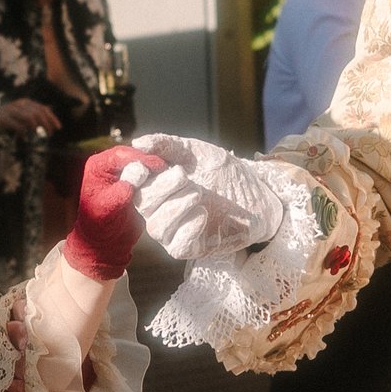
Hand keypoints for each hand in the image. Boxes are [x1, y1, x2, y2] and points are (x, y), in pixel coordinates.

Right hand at [0, 97, 62, 140]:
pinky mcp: (3, 119)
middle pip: (38, 112)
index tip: (58, 128)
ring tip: (38, 134)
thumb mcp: (20, 117)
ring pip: (30, 117)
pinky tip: (24, 137)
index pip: (42, 108)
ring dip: (37, 127)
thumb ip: (32, 116)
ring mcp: (10, 111)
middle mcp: (18, 104)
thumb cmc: (5, 121)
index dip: (52, 118)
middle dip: (47, 123)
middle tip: (51, 133)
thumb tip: (48, 115)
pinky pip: (18, 126)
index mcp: (24, 102)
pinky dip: (23, 132)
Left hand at [63, 143, 162, 281]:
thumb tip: (138, 172)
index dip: (142, 158)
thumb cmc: (99, 227)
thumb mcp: (107, 210)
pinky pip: (148, 176)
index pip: (122, 154)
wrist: (104, 241)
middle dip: (152, 163)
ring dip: (157, 171)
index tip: (160, 165)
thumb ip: (120, 192)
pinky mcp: (134, 182)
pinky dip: (158, 180)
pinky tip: (171, 185)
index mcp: (99, 166)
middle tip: (170, 169)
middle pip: (135, 156)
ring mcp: (123, 173)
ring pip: (144, 165)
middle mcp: (111, 165)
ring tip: (173, 176)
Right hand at [132, 136, 291, 266]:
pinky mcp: (194, 247)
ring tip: (198, 193)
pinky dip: (188, 228)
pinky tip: (203, 214)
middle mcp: (161, 211)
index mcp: (158, 186)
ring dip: (175, 207)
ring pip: (157, 228)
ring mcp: (176, 231)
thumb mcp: (196, 152)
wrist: (258, 193)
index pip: (132, 186)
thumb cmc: (225, 173)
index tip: (144, 167)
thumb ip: (168, 145)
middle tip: (183, 176)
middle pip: (143, 205)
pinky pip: (178, 246)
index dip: (133, 178)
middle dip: (160, 188)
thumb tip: (137, 143)